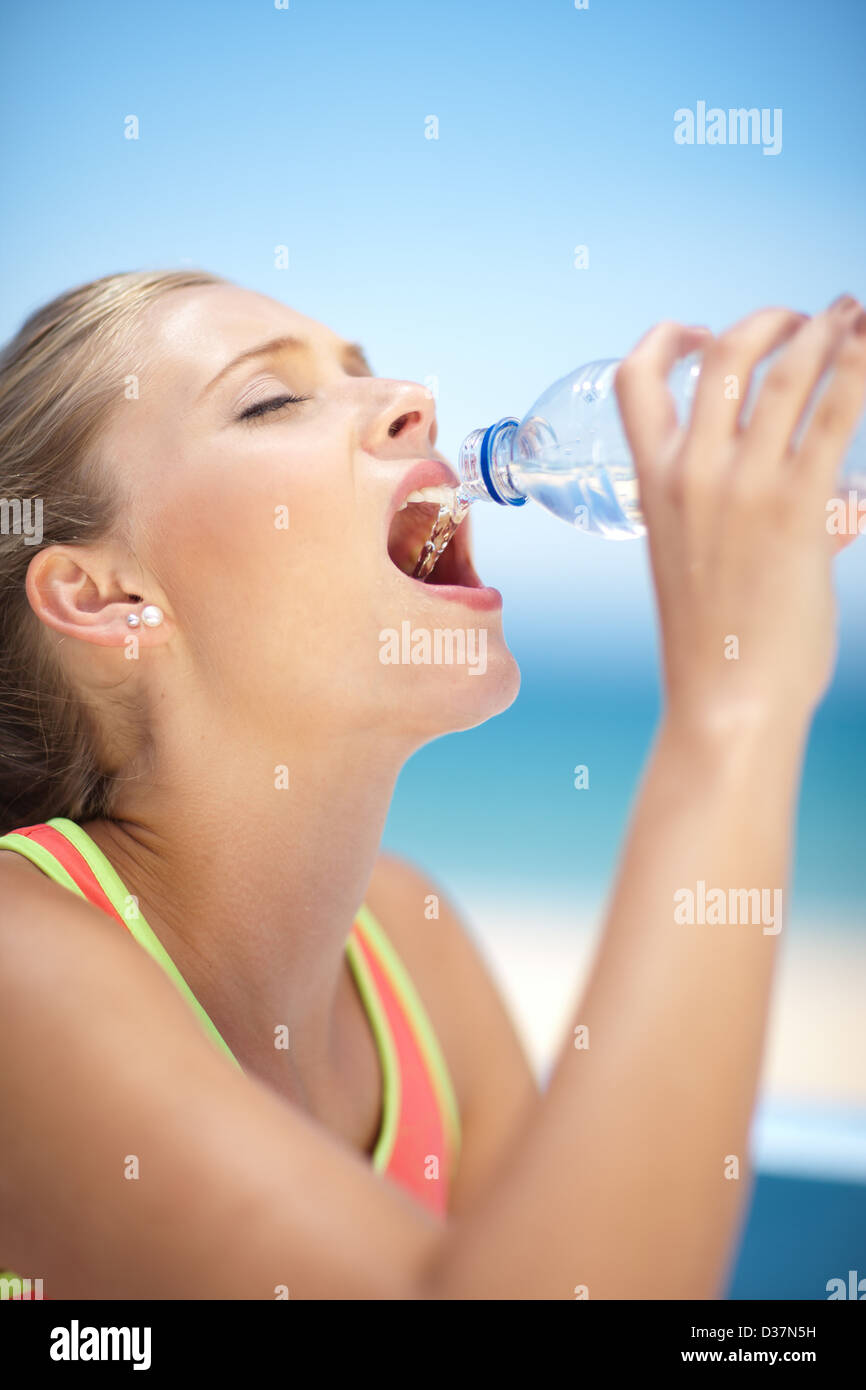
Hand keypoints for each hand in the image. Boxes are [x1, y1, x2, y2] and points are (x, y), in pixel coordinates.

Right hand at [614, 296, 865, 732]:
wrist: (727, 699)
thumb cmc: (716, 645)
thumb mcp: (697, 563)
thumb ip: (746, 517)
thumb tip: (833, 502)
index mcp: (652, 484)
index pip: (638, 381)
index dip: (669, 339)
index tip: (703, 335)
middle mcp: (692, 473)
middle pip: (728, 359)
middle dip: (773, 322)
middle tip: (809, 323)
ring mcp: (744, 486)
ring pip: (786, 373)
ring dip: (827, 333)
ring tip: (853, 321)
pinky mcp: (800, 506)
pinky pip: (837, 414)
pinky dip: (860, 371)